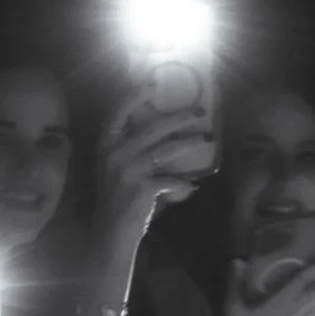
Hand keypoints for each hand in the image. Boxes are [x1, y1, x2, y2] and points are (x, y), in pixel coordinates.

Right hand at [93, 90, 212, 241]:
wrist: (110, 233)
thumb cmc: (119, 199)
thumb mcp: (119, 170)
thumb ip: (137, 152)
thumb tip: (170, 135)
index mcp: (106, 146)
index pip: (117, 115)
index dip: (132, 97)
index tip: (151, 82)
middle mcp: (114, 154)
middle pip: (152, 127)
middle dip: (179, 117)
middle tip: (200, 110)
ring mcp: (128, 170)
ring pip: (167, 149)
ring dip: (191, 142)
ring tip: (208, 137)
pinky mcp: (142, 187)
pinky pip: (173, 181)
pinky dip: (185, 186)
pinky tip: (191, 189)